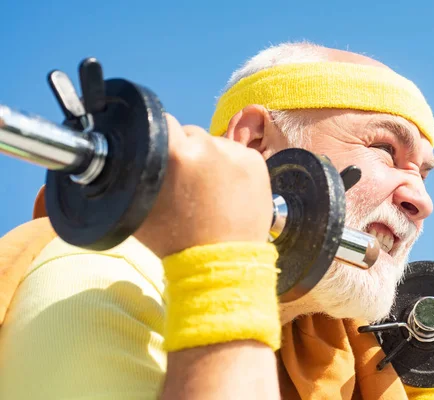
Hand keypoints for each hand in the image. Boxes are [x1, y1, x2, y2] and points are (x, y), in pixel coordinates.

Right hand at [135, 114, 272, 258]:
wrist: (221, 261)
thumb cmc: (175, 239)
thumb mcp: (140, 205)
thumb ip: (135, 173)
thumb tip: (132, 151)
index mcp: (174, 152)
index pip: (160, 121)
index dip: (159, 135)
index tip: (161, 150)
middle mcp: (206, 145)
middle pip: (190, 134)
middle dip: (186, 151)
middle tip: (187, 181)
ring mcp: (235, 153)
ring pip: (215, 144)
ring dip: (210, 159)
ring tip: (210, 191)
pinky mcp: (256, 162)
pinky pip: (237, 154)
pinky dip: (232, 167)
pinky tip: (228, 192)